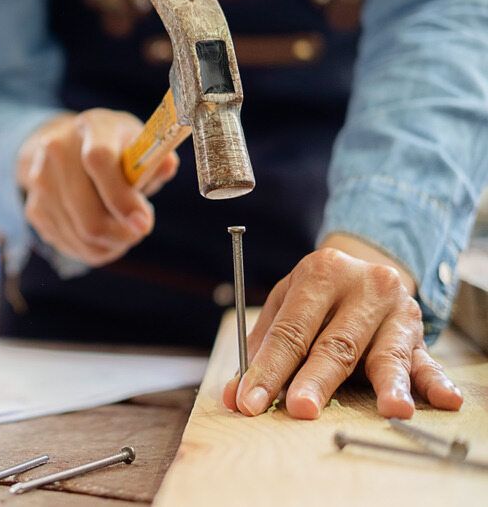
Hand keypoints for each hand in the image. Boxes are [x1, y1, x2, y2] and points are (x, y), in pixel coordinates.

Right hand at [16, 109, 178, 265]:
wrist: (68, 145)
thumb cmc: (116, 148)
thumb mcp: (138, 143)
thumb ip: (155, 159)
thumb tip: (167, 165)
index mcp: (92, 127)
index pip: (98, 161)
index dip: (122, 198)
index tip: (143, 223)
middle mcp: (57, 150)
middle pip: (87, 213)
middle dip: (120, 234)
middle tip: (139, 231)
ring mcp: (41, 180)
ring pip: (80, 235)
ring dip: (109, 244)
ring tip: (123, 231)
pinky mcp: (33, 207)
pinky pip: (67, 244)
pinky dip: (92, 249)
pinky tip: (103, 234)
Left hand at [223, 234, 462, 418]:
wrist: (364, 270)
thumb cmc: (317, 298)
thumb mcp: (285, 307)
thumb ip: (260, 351)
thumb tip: (234, 396)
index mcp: (321, 273)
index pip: (291, 329)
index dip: (268, 368)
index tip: (249, 400)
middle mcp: (364, 286)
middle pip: (335, 343)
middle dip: (315, 380)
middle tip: (299, 409)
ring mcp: (397, 311)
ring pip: (385, 354)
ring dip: (388, 385)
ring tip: (390, 409)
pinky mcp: (419, 334)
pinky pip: (428, 362)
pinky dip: (435, 383)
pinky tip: (444, 400)